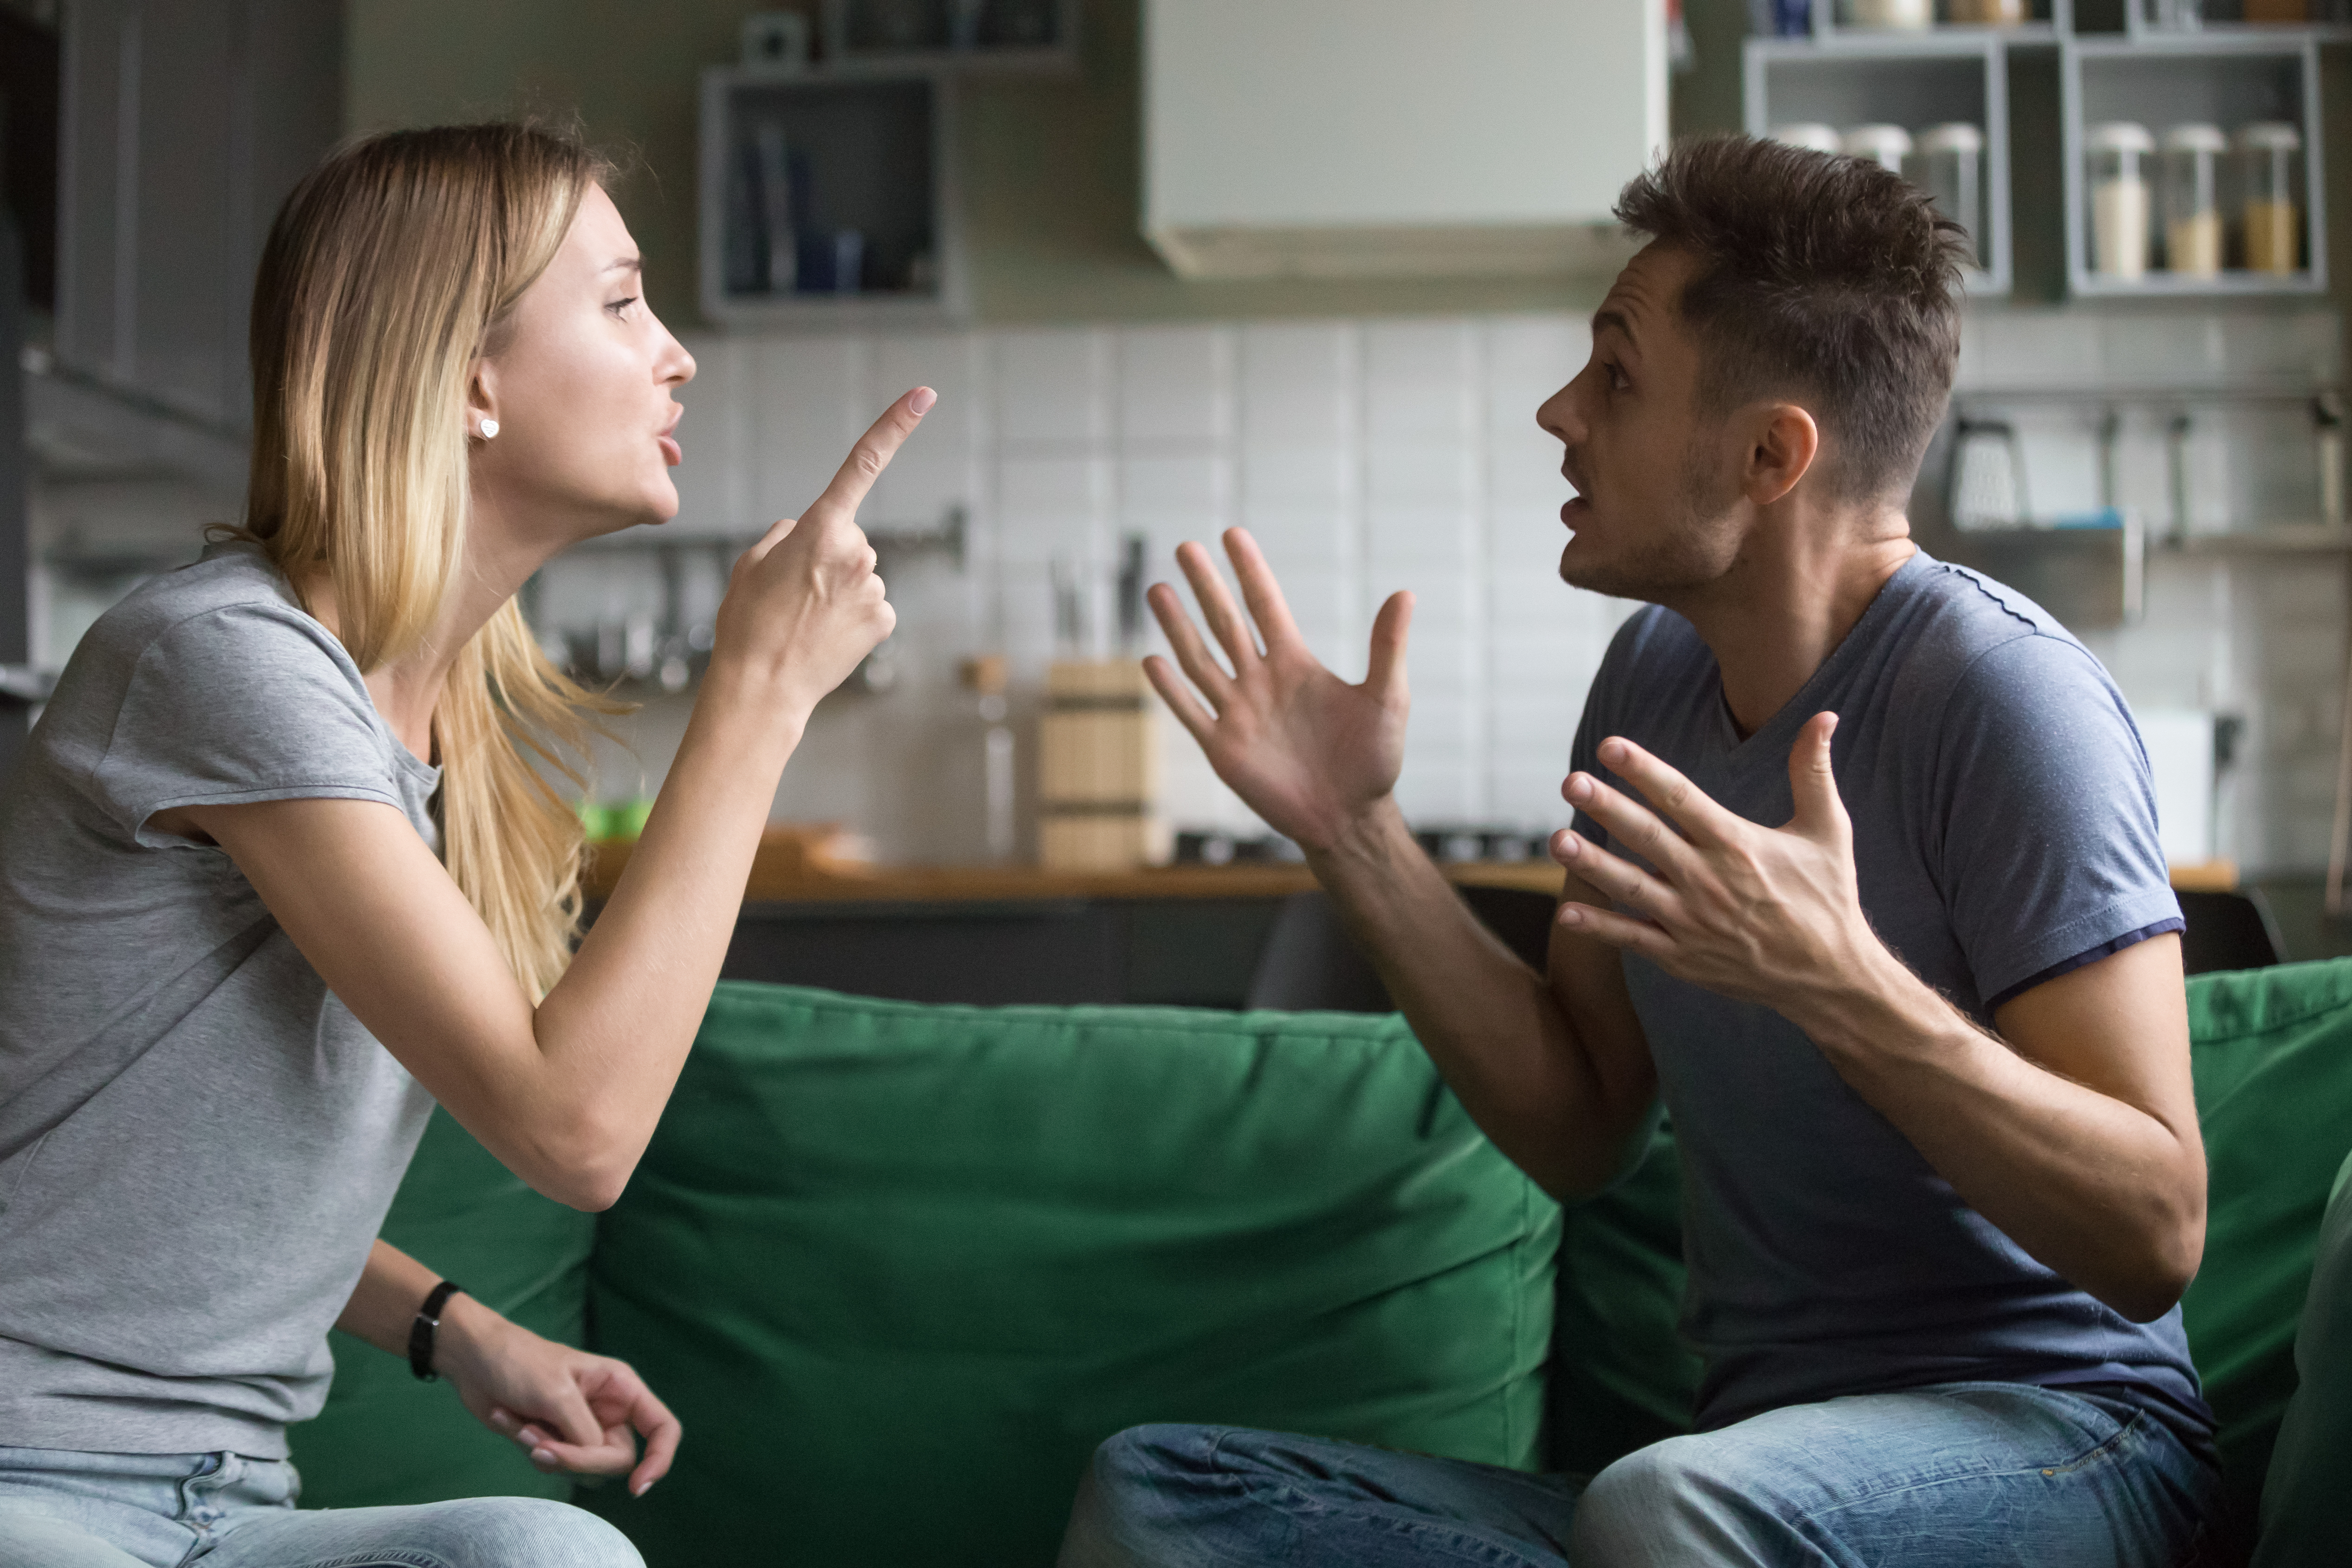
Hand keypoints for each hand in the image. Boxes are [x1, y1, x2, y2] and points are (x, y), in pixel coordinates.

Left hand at [436, 1295, 680, 1497]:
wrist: (474, 1360)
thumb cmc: (520, 1361)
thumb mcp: (556, 1394)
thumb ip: (583, 1434)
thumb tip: (593, 1464)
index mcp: (621, 1388)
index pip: (662, 1428)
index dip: (659, 1459)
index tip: (637, 1489)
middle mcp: (608, 1411)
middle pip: (614, 1460)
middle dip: (575, 1458)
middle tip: (539, 1447)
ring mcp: (581, 1429)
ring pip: (581, 1469)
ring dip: (545, 1451)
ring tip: (520, 1422)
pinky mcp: (555, 1441)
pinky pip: (553, 1465)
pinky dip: (527, 1447)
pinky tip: (509, 1420)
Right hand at [709, 387, 932, 718]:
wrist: (761, 689)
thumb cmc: (747, 623)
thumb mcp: (750, 563)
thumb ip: (786, 535)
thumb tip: (808, 532)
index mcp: (819, 529)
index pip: (861, 464)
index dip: (894, 426)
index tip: (923, 395)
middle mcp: (855, 552)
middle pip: (849, 538)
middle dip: (827, 555)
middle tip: (793, 593)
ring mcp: (873, 587)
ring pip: (859, 573)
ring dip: (838, 589)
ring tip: (805, 619)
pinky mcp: (884, 618)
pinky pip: (870, 604)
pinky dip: (852, 617)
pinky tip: (827, 636)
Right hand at [1145, 528, 1412, 852]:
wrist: (1350, 817)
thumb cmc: (1374, 759)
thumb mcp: (1387, 698)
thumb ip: (1387, 647)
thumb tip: (1405, 593)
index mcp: (1295, 663)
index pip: (1265, 605)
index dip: (1249, 571)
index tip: (1232, 534)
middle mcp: (1260, 681)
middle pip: (1226, 624)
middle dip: (1206, 587)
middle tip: (1185, 547)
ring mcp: (1238, 713)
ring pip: (1200, 661)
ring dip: (1179, 627)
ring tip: (1157, 590)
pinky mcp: (1224, 749)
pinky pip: (1192, 713)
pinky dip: (1171, 690)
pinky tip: (1152, 661)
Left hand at [1550, 713, 1886, 1017]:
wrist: (1830, 977)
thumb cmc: (1828, 896)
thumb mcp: (1829, 830)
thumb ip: (1813, 772)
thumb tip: (1825, 716)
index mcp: (1738, 844)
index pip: (1682, 798)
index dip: (1644, 770)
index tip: (1609, 746)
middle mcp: (1710, 880)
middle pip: (1648, 837)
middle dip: (1607, 808)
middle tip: (1571, 782)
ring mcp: (1692, 921)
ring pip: (1631, 888)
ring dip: (1592, 865)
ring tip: (1556, 841)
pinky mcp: (1683, 956)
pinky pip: (1633, 939)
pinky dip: (1600, 927)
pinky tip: (1566, 911)